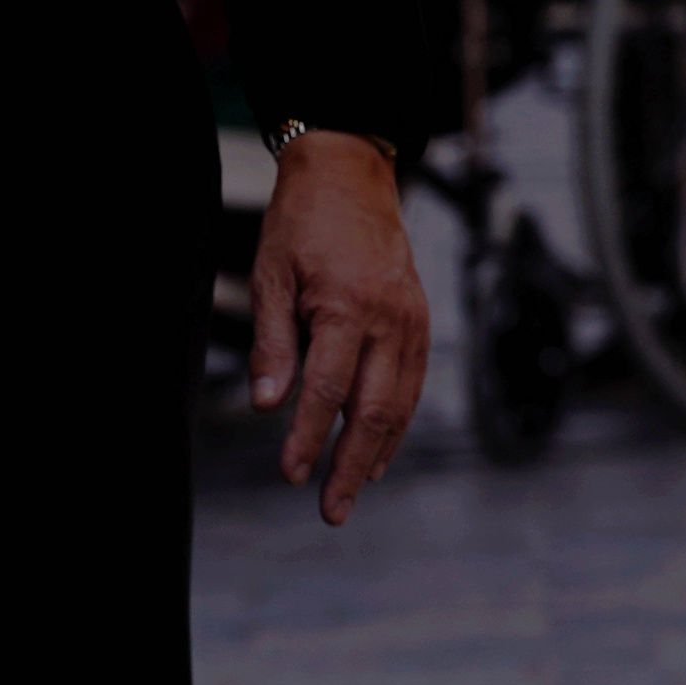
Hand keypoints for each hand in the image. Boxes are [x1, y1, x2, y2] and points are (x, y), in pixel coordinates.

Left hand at [253, 130, 430, 522]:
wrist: (353, 173)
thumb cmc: (303, 222)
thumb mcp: (270, 275)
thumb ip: (272, 343)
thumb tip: (264, 405)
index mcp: (348, 307)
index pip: (326, 391)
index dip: (307, 438)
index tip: (290, 475)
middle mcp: (390, 320)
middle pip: (373, 411)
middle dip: (350, 466)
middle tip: (331, 511)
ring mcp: (413, 320)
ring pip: (401, 403)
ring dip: (377, 452)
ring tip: (354, 490)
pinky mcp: (421, 319)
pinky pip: (413, 382)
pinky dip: (398, 421)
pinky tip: (380, 448)